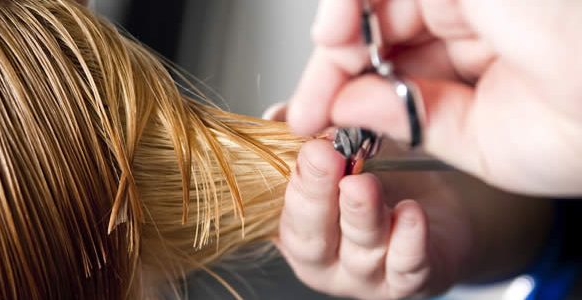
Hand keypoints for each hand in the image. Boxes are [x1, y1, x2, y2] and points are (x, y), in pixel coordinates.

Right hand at [275, 139, 472, 298]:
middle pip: (310, 236)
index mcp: (297, 223)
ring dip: (359, 214)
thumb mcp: (340, 144)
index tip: (305, 143)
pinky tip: (410, 213)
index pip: (282, 207)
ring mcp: (365, 274)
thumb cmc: (385, 171)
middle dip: (314, 194)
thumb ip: (308, 133)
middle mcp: (325, 255)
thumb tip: (280, 117)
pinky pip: (407, 267)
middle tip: (323, 155)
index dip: (292, 177)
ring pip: (359, 250)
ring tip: (362, 183)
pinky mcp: (408, 280)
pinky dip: (408, 241)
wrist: (441, 198)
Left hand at [287, 0, 581, 195]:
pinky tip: (334, 31)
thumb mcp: (478, 142)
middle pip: (378, 35)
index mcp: (477, 59)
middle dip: (335, 70)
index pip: (396, 70)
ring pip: (378, 4)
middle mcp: (470, 17)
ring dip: (337, 35)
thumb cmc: (576, 132)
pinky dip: (351, 2)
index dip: (351, 95)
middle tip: (307, 109)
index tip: (316, 123)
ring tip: (321, 68)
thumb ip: (411, 120)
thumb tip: (347, 109)